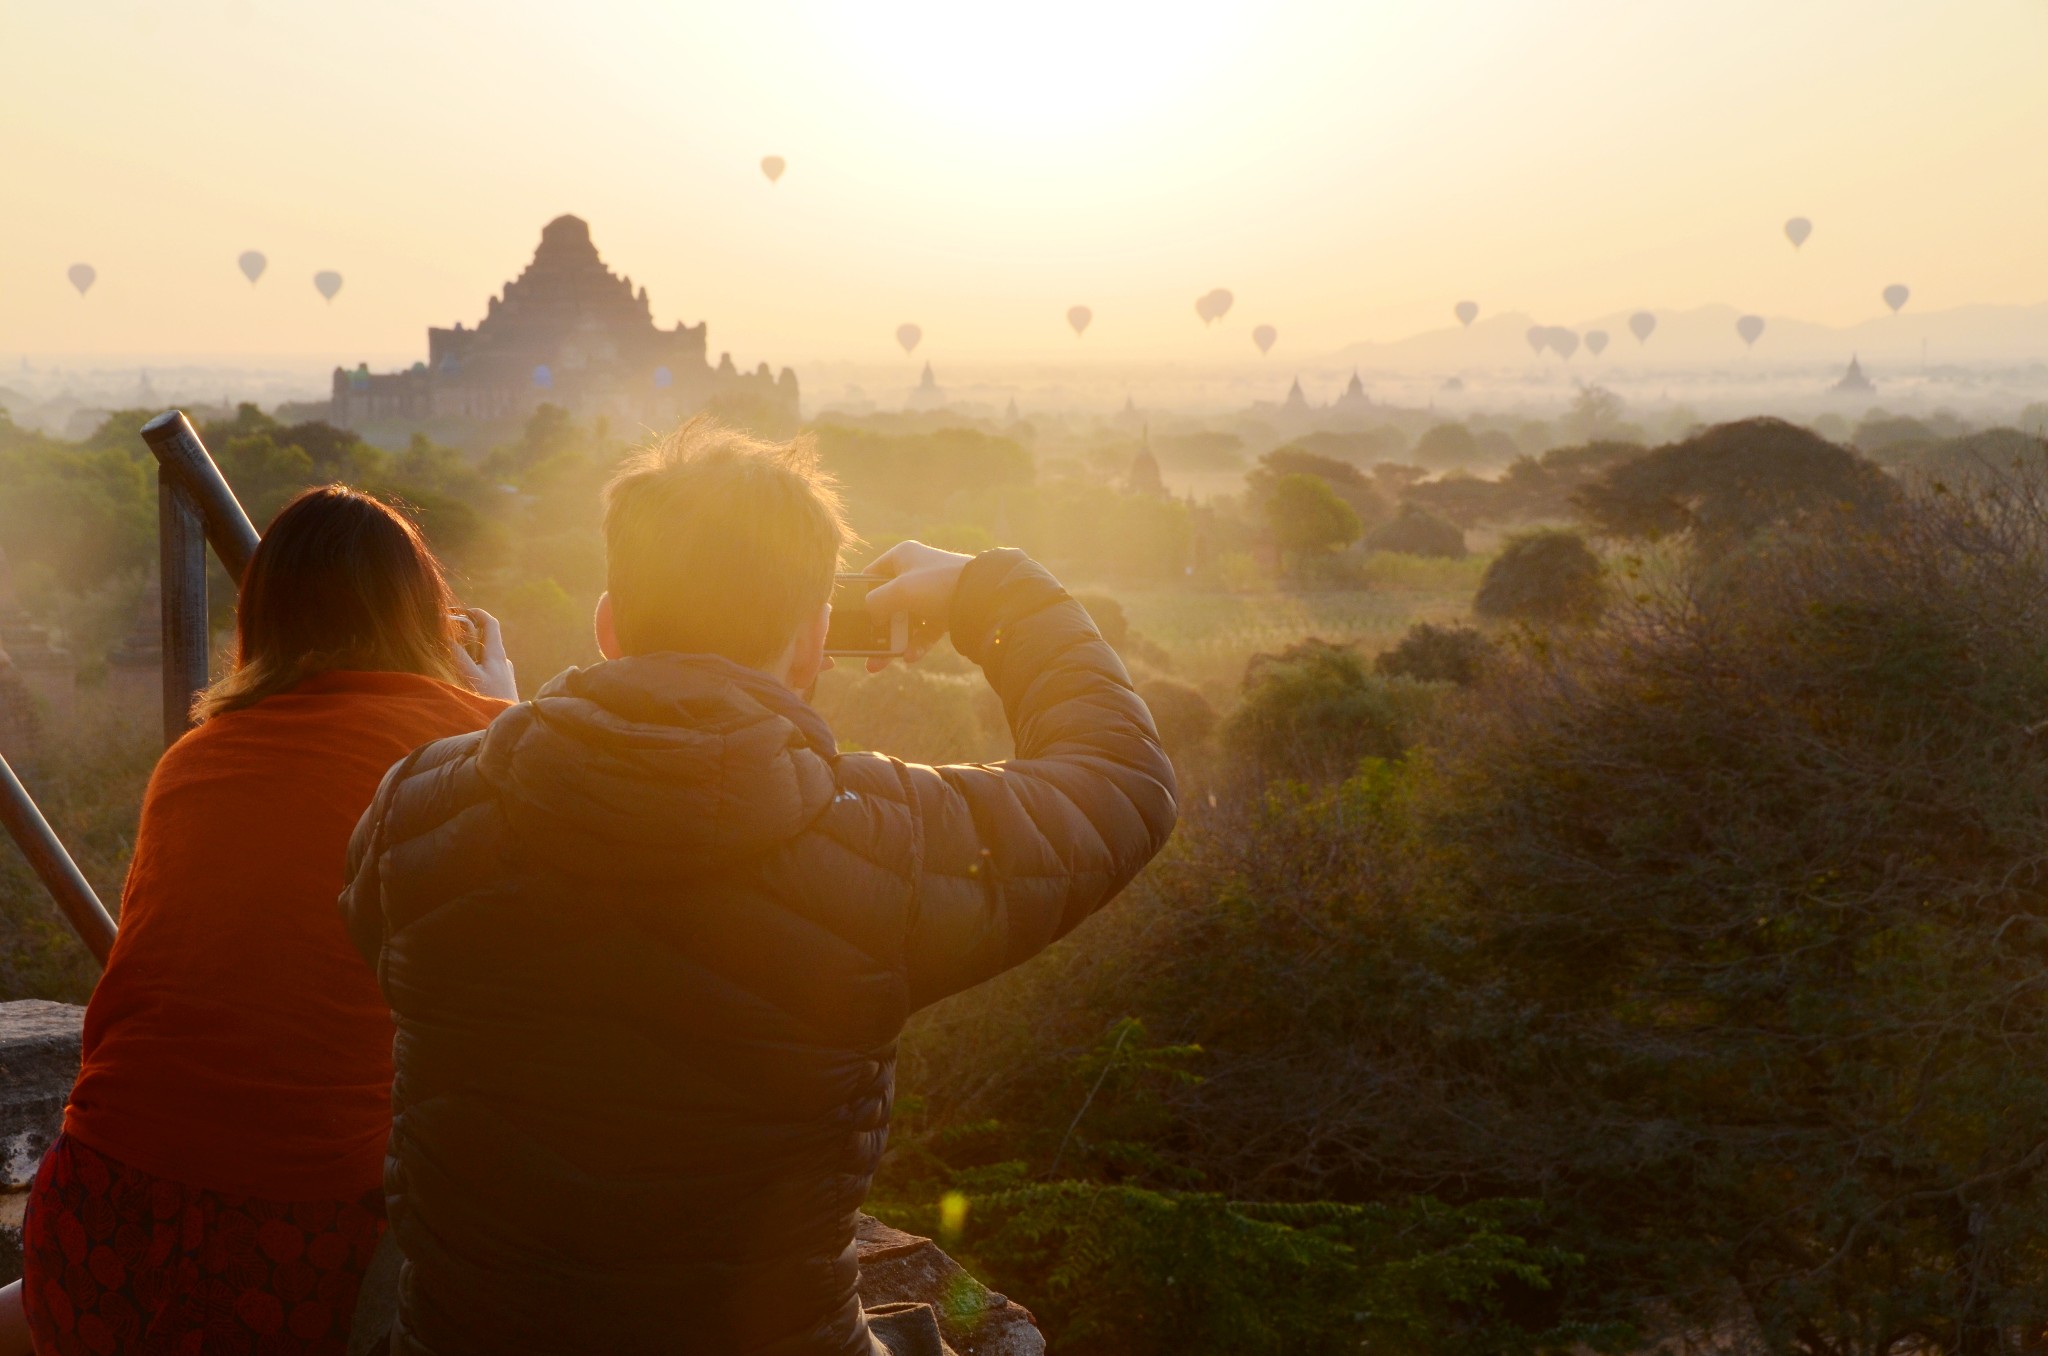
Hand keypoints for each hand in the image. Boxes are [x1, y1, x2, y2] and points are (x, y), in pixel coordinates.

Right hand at [452, 608, 518, 700]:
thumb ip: (458, 655)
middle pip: (485, 639)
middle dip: (466, 634)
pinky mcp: (500, 688)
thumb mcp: (471, 675)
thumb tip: (447, 634)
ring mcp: (503, 675)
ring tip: (449, 656)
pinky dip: (472, 667)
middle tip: (447, 634)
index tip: (459, 611)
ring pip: (483, 656)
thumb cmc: (491, 701)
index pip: (490, 624)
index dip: (476, 613)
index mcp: (498, 655)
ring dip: (468, 652)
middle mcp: (503, 662)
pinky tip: (460, 678)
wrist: (510, 728)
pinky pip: (484, 671)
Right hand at [862, 540, 973, 671]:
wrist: (984, 596)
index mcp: (902, 556)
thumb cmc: (938, 583)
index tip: (851, 617)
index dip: (861, 595)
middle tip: (865, 650)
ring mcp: (932, 592)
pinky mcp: (946, 609)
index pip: (871, 574)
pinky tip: (911, 657)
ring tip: (880, 664)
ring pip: (907, 620)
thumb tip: (871, 614)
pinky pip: (926, 630)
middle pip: (888, 603)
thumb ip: (875, 601)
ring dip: (895, 641)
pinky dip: (917, 643)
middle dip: (877, 629)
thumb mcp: (898, 590)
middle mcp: (916, 571)